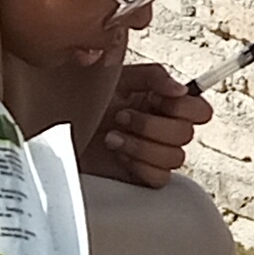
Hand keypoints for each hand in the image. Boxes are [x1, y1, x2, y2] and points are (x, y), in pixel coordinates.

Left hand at [85, 59, 210, 188]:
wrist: (53, 126)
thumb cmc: (80, 100)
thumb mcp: (117, 77)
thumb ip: (153, 76)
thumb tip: (181, 90)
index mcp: (162, 103)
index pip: (200, 110)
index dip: (184, 108)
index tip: (156, 100)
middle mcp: (162, 128)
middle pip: (186, 134)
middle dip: (151, 125)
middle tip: (122, 117)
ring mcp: (152, 153)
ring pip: (175, 157)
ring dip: (141, 145)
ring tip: (113, 136)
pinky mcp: (141, 176)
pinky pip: (160, 177)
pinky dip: (139, 164)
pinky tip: (118, 153)